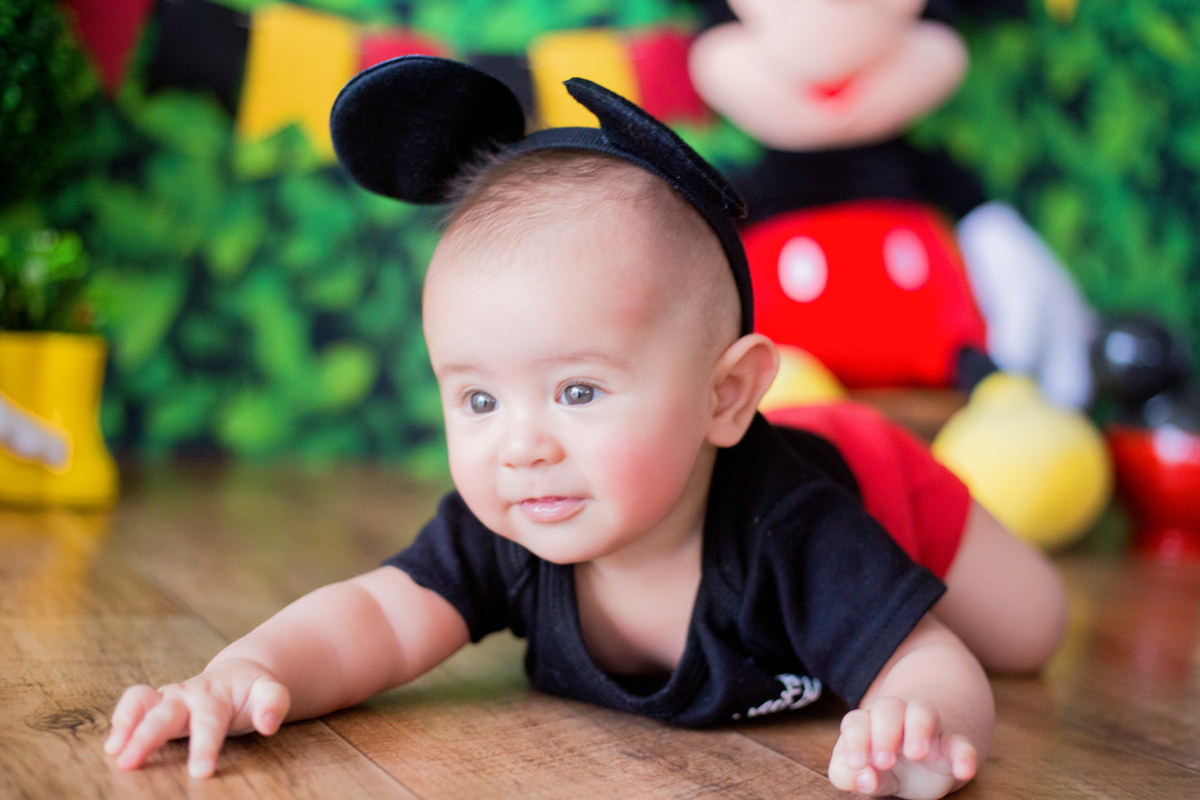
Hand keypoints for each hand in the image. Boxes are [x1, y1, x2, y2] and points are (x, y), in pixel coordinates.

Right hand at [105, 658, 289, 777]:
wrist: (238, 674)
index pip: (209, 724)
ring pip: (142, 703)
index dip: (204, 748)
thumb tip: (269, 723)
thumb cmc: (252, 691)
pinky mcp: (155, 704)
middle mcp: (188, 696)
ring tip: (113, 750)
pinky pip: (134, 702)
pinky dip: (121, 718)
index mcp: (216, 697)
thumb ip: (273, 703)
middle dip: (146, 737)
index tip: (200, 773)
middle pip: (165, 714)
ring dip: (126, 724)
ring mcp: (169, 698)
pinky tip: (114, 743)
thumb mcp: (270, 692)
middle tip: (128, 763)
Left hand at [828, 697, 976, 798]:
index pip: (856, 722)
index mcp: (868, 723)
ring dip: (919, 728)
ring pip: (923, 712)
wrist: (923, 760)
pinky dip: (964, 754)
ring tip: (916, 752)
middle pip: (889, 709)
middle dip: (884, 732)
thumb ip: (848, 775)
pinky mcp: (952, 744)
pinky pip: (960, 743)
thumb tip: (861, 777)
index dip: (855, 740)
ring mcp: (926, 729)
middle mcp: (896, 718)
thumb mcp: (862, 771)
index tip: (856, 763)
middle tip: (883, 760)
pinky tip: (963, 770)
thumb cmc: (881, 763)